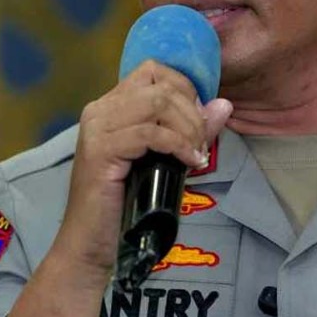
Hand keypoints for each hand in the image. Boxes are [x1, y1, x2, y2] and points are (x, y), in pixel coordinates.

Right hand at [54, 60, 232, 276]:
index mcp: (111, 106)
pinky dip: (177, 145)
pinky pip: (150, 133)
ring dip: (187, 128)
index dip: (185, 89)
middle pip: (160, 85)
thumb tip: (223, 104)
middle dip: (192, 113)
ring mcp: (96, 128)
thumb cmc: (127, 205)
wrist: (93, 244)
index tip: (198, 122)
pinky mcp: (100, 150)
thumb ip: (191, 131)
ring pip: (157, 103)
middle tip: (200, 145)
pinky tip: (188, 163)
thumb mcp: (166, 161)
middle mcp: (99, 110)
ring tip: (195, 154)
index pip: (154, 71)